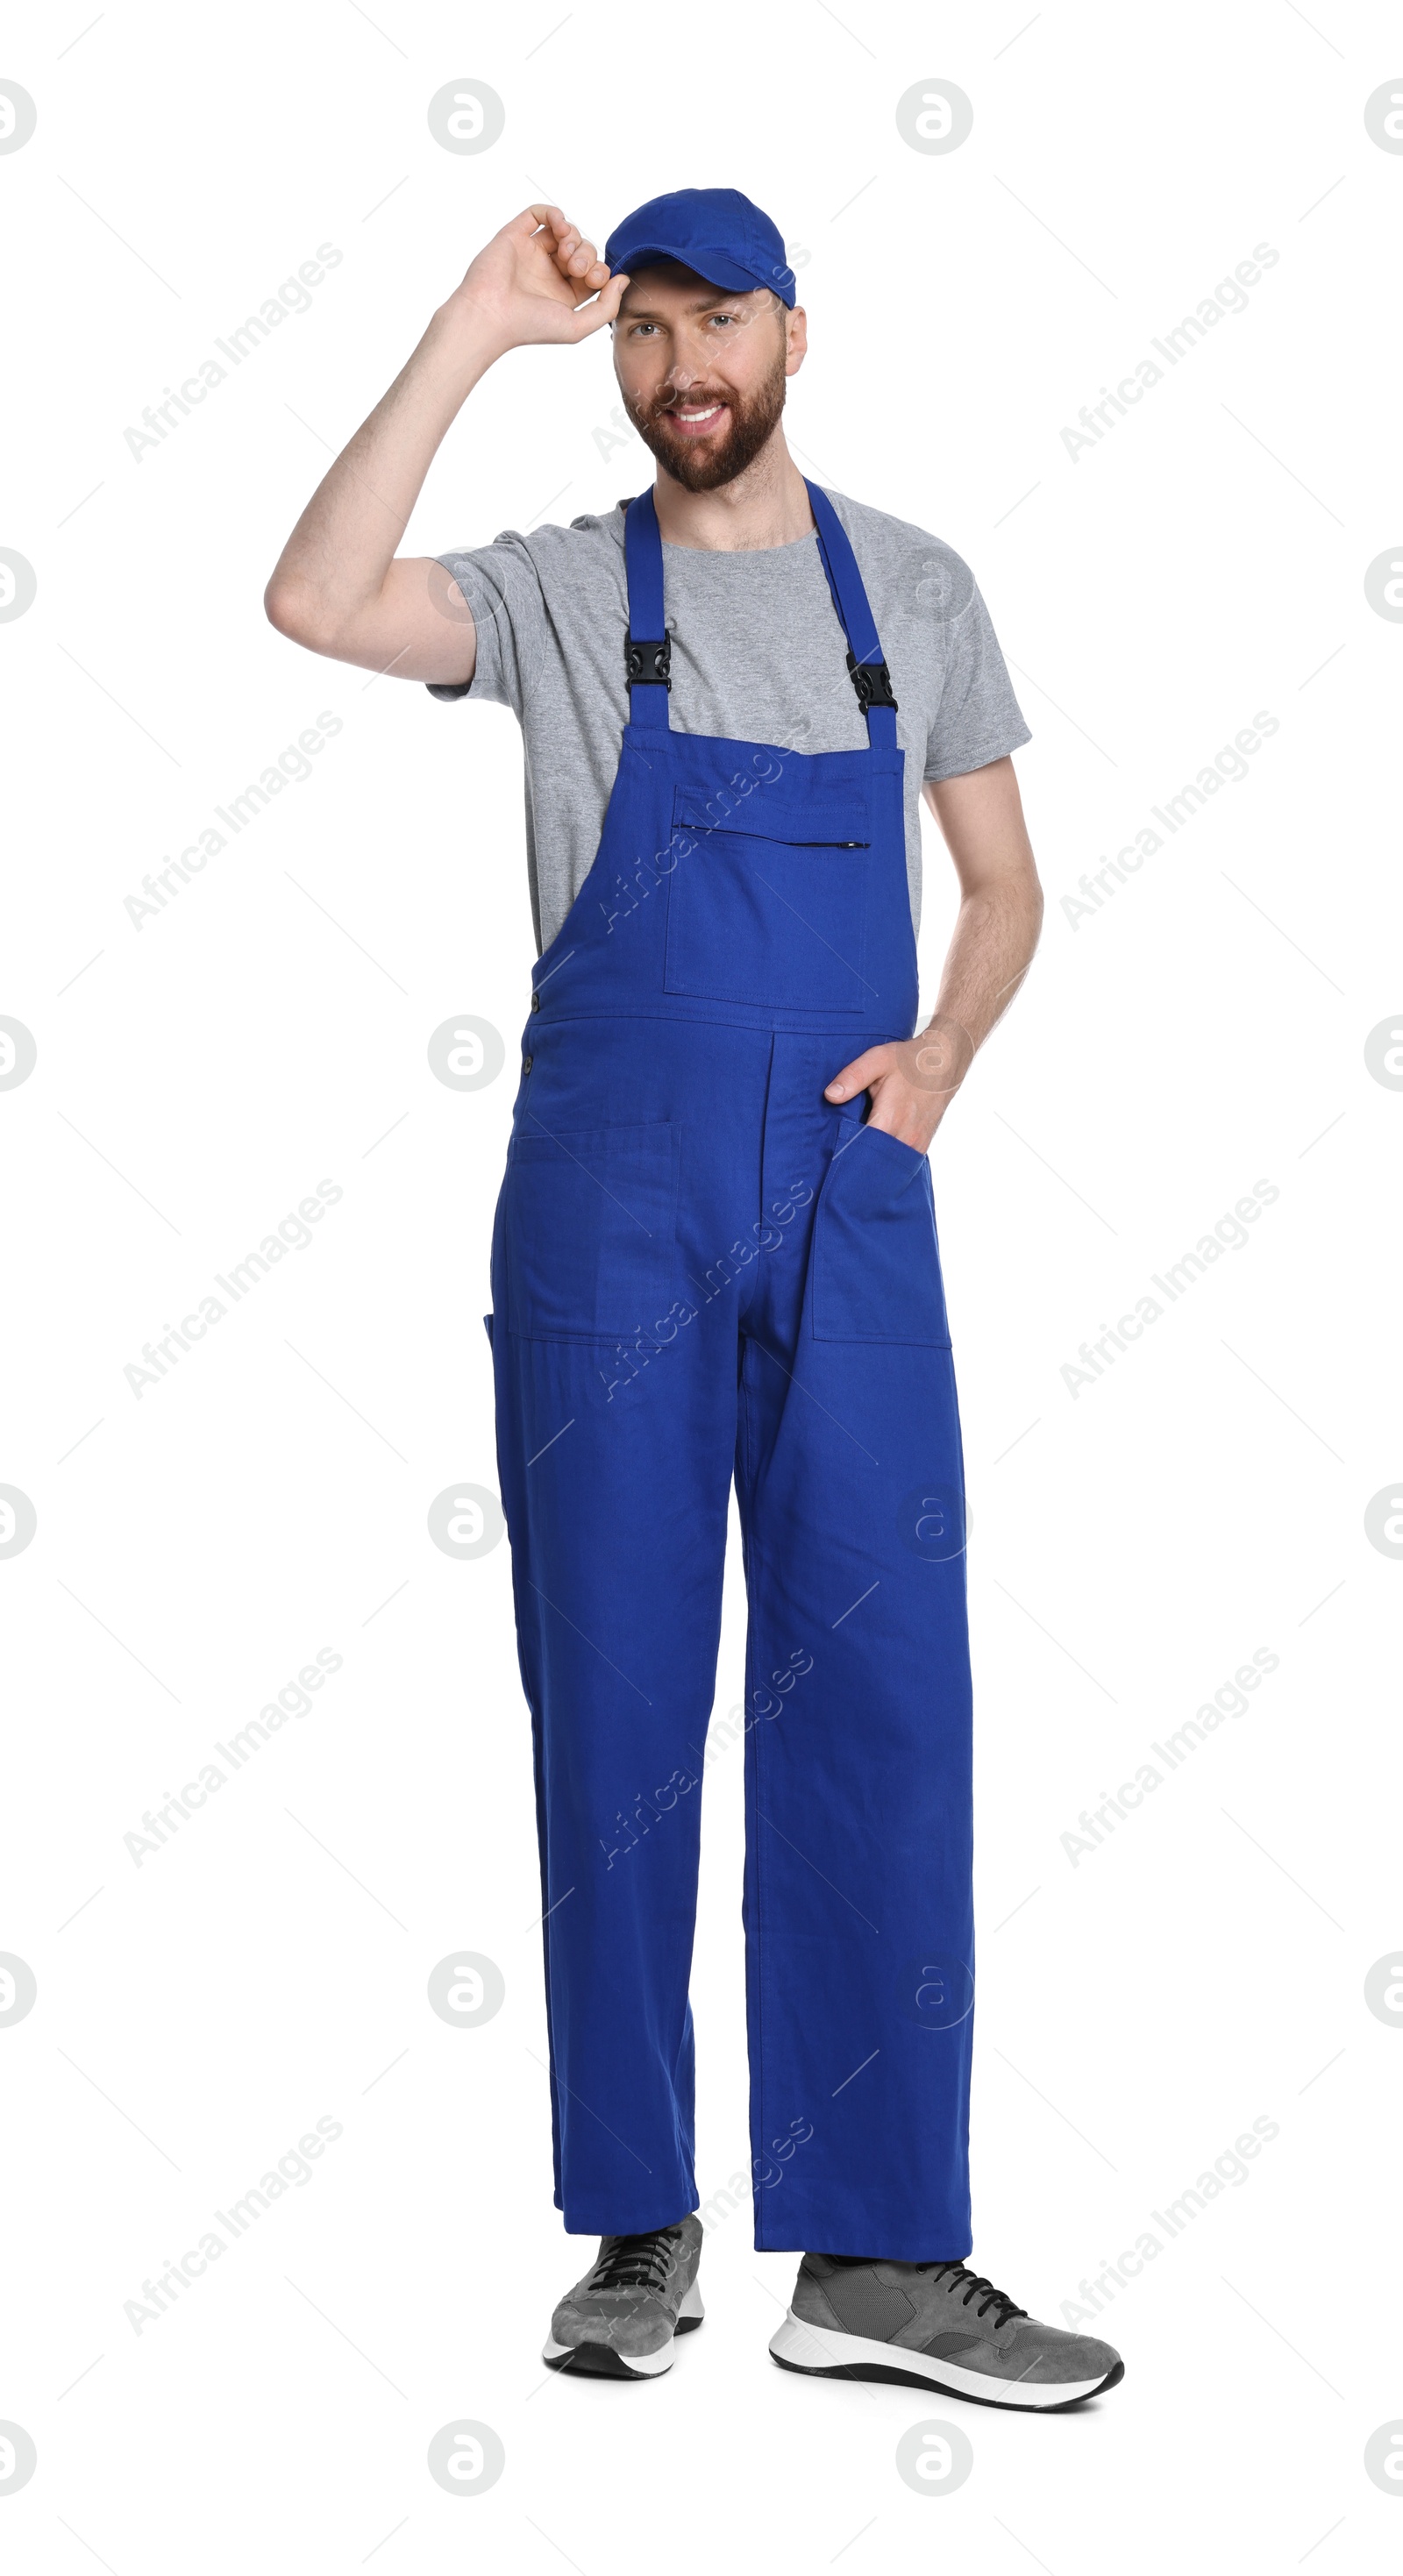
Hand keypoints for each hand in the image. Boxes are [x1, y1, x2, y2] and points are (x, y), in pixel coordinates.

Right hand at [444, 203, 628, 354]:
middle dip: (587, 254)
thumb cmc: (530, 327)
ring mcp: (531, 252)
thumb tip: (622, 280)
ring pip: (564, 231)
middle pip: (582, 249)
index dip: (600, 270)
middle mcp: (548, 272)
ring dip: (573, 236)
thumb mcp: (578, 327)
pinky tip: (559, 226)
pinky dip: (554, 214)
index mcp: (563, 294)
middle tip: (576, 269)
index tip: (595, 280)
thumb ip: (606, 307)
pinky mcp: (514, 236)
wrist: (490, 317)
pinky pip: (538, 214)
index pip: (593, 272)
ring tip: (565, 252)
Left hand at [824, 1015, 973, 1152]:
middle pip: (874, 1163)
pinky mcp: (922, 1145)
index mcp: (890, 1120)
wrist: (943, 1064)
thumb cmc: (908, 1061)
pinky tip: (874, 1156)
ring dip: (871, 1164)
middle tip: (838, 1163)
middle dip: (856, 1164)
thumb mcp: (877, 1060)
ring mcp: (916, 1144)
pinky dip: (886, 1161)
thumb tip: (830, 1096)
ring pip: (887, 1165)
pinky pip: (900, 1162)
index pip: (860, 1151)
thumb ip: (852, 1077)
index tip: (831, 1155)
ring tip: (854, 1161)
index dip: (844, 1154)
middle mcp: (905, 1137)